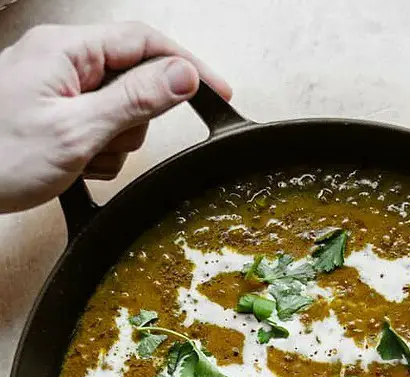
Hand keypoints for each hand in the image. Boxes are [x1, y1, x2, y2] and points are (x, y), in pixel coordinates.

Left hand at [0, 22, 230, 211]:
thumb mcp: (77, 133)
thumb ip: (135, 100)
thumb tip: (183, 76)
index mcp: (66, 50)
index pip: (145, 43)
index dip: (187, 66)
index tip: (219, 93)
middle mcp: (63, 60)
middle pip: (134, 79)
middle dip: (134, 121)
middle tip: (108, 146)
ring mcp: (58, 87)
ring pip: (120, 110)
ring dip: (113, 143)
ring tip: (82, 161)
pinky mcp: (56, 112)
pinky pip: (100, 128)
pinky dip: (98, 153)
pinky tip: (74, 166)